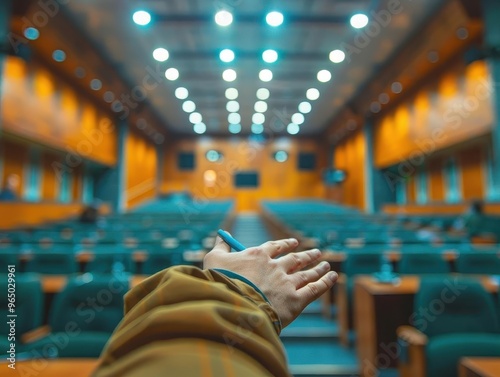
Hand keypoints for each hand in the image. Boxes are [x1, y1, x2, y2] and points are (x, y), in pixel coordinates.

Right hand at [203, 236, 337, 326]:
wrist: (233, 305)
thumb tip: (221, 236)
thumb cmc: (220, 282)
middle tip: (316, 252)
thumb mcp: (213, 260)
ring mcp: (287, 283)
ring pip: (307, 273)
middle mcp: (276, 267)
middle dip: (307, 255)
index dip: (286, 244)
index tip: (293, 242)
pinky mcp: (295, 301)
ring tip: (326, 264)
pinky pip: (314, 289)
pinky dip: (325, 283)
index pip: (275, 247)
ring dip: (318, 268)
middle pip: (295, 259)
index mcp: (258, 255)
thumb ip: (220, 247)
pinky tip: (333, 277)